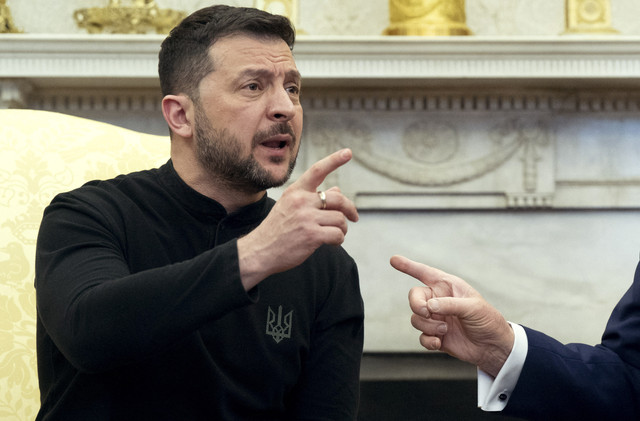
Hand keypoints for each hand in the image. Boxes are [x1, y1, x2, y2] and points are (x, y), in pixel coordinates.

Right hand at [237, 149, 358, 289]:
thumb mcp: (290, 207)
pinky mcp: (311, 235)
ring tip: (335, 234)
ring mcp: (306, 218)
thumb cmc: (277, 230)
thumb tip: (336, 190)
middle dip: (350, 208)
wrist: (260, 251)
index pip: (317, 170)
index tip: (348, 153)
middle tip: (354, 217)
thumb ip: (313, 198)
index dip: (334, 160)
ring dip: (342, 228)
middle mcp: (300, 201)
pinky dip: (338, 240)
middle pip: (337, 198)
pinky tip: (331, 242)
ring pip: (340, 219)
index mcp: (295, 191)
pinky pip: (338, 234)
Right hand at [390, 255, 513, 376]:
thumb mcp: (472, 307)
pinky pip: (421, 336)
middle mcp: (439, 300)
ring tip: (444, 329)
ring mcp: (436, 318)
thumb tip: (428, 306)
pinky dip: (428, 340)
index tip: (393, 259)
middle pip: (414, 297)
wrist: (493, 347)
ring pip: (415, 318)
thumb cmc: (487, 320)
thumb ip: (449, 304)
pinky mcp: (436, 335)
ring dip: (427, 325)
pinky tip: (439, 343)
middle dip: (416, 305)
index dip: (408, 266)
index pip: (424, 272)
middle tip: (427, 312)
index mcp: (448, 286)